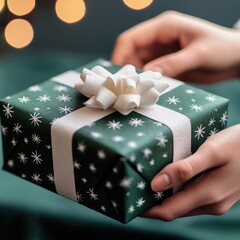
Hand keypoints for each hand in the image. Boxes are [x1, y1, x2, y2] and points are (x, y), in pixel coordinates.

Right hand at [111, 11, 239, 82]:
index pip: (131, 38)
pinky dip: (145, 83)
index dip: (119, 55)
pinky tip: (146, 92)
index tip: (117, 76)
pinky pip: (149, 74)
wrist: (236, 58)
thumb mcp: (199, 55)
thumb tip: (147, 73)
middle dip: (126, 70)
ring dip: (135, 78)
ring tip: (135, 93)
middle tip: (125, 89)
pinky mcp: (165, 65)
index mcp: (164, 27)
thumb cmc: (223, 49)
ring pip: (138, 65)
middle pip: (131, 53)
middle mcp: (159, 39)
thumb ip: (173, 63)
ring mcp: (161, 53)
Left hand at [142, 124, 239, 220]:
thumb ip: (185, 169)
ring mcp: (215, 200)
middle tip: (133, 189)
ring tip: (145, 182)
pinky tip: (168, 178)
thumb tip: (156, 184)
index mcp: (208, 196)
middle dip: (152, 203)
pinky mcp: (217, 193)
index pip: (169, 211)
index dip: (147, 210)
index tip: (129, 202)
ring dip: (163, 197)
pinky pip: (190, 197)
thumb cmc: (238, 144)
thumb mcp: (211, 152)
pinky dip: (176, 191)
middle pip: (174, 209)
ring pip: (182, 203)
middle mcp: (211, 203)